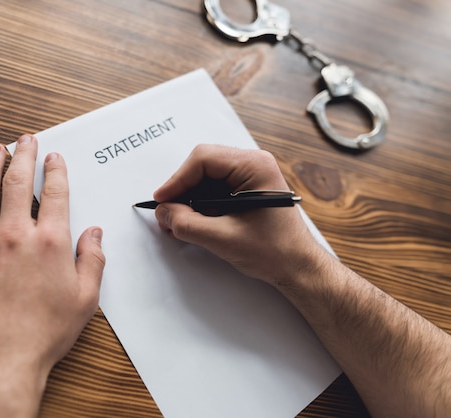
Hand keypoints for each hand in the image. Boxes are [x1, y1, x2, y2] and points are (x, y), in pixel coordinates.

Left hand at [0, 134, 104, 416]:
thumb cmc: (40, 335)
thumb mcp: (84, 301)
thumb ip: (92, 262)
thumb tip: (95, 235)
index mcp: (50, 243)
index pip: (56, 193)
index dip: (56, 170)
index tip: (54, 157)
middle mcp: (15, 234)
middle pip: (19, 182)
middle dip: (23, 155)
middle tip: (24, 140)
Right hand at [153, 144, 323, 287]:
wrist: (297, 267)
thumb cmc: (276, 251)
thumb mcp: (223, 238)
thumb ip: (187, 224)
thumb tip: (163, 212)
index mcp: (255, 167)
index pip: (203, 159)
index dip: (177, 180)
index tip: (162, 200)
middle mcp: (254, 165)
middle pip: (202, 165)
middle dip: (182, 190)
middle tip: (167, 213)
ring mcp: (251, 176)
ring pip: (206, 177)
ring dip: (189, 199)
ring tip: (179, 222)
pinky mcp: (246, 189)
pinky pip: (214, 188)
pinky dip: (200, 204)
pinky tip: (194, 222)